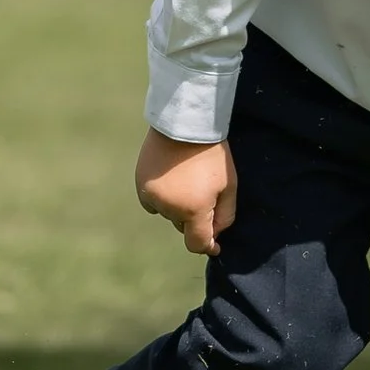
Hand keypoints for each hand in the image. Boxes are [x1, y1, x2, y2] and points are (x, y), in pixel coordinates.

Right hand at [136, 127, 236, 257]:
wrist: (185, 122)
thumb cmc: (213, 155)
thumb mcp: (229, 186)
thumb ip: (225, 216)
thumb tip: (215, 237)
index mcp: (193, 211)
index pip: (197, 244)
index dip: (208, 246)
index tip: (215, 245)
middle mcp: (169, 208)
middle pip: (182, 226)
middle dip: (194, 218)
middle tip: (204, 194)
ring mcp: (151, 195)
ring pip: (167, 213)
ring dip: (177, 206)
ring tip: (187, 181)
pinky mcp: (140, 182)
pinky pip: (152, 201)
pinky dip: (162, 197)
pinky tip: (171, 179)